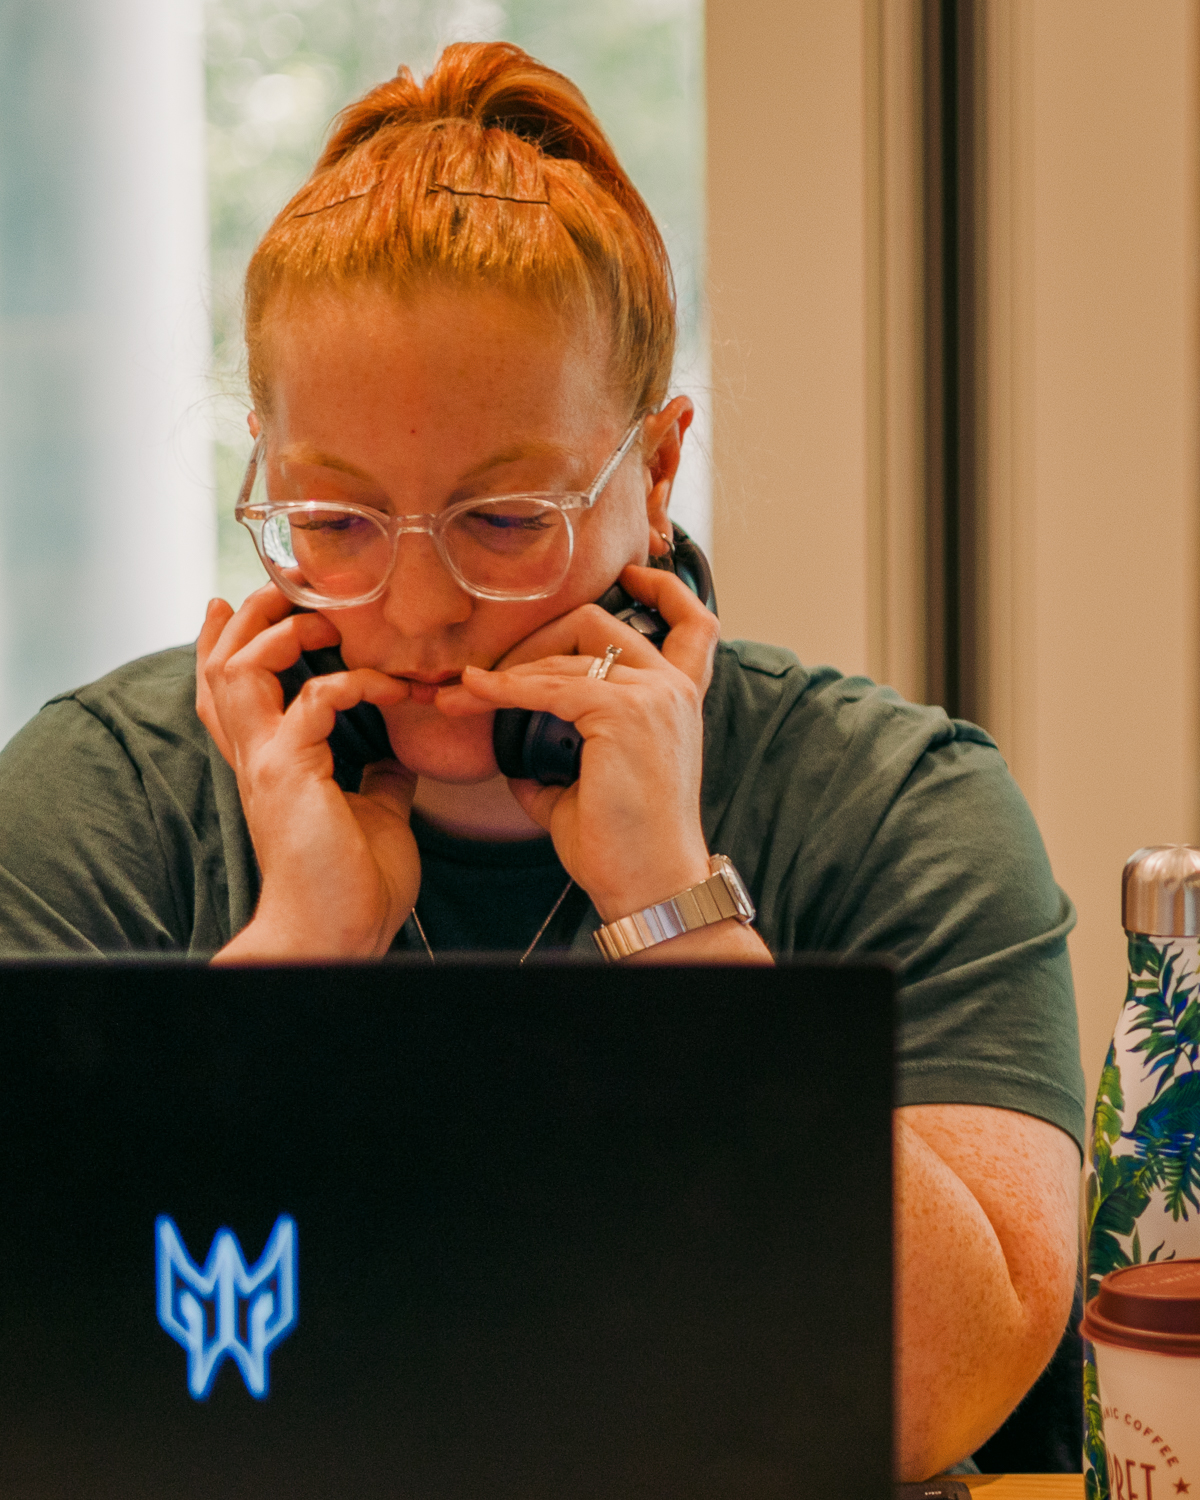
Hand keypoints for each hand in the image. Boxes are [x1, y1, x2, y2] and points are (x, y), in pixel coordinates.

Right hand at [196, 585, 419, 959]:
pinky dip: (352, 681)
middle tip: (286, 588)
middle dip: (251, 616)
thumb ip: (378, 777)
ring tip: (327, 621)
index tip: (236, 604)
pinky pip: (314, 700)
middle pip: (221, 664)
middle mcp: (256, 755)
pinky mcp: (288, 773)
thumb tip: (398, 756)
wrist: (338, 935)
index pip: (228, 690)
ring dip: (283, 632)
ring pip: (240, 669)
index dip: (225, 642)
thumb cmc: (354, 883)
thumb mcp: (376, 814)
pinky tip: (391, 686)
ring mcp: (266, 762)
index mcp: (271, 763)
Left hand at [436, 565, 719, 922]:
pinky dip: (504, 688)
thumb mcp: (591, 779)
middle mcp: (673, 688)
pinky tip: (474, 695)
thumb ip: (557, 746)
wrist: (650, 884)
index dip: (663, 588)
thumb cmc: (624, 842)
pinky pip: (548, 685)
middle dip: (540, 635)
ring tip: (461, 693)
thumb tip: (508, 744)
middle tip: (494, 671)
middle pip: (601, 622)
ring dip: (506, 670)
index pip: (691, 624)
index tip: (629, 575)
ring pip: (568, 650)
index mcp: (680, 699)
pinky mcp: (624, 712)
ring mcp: (653, 695)